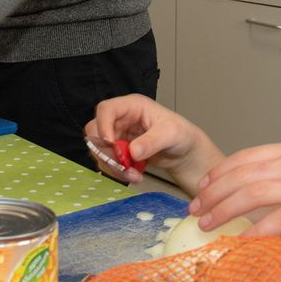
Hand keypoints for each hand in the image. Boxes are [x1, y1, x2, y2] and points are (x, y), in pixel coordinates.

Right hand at [86, 93, 222, 193]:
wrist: (184, 152)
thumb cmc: (181, 134)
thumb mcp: (170, 134)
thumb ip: (152, 141)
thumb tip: (133, 152)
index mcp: (132, 106)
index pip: (106, 109)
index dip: (103, 125)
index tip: (111, 143)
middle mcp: (121, 119)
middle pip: (96, 131)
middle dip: (106, 151)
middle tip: (122, 165)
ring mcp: (118, 136)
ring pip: (99, 150)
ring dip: (112, 166)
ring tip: (134, 175)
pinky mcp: (119, 152)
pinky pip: (108, 162)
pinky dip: (117, 172)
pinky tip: (134, 176)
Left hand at [189, 140, 280, 239]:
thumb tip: (279, 188)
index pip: (247, 156)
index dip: (220, 172)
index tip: (203, 186)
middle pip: (241, 175)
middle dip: (212, 193)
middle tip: (194, 209)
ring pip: (252, 194)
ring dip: (223, 210)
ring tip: (205, 224)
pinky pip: (280, 220)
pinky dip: (255, 230)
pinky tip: (240, 241)